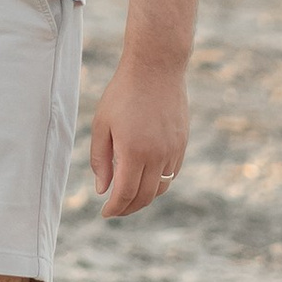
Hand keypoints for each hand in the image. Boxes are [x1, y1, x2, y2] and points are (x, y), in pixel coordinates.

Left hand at [89, 54, 187, 216]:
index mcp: (134, 151)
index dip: (115, 208)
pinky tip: (145, 179)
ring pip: (160, 188)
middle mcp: (157, 155)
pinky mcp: (182, 144)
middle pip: (145, 197)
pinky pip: (170, 174)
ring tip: (128, 198)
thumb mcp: (101, 124)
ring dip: (144, 198)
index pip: (125, 193)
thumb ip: (100, 159)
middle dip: (128, 208)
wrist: (156, 68)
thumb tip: (103, 189)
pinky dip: (157, 183)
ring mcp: (173, 151)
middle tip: (114, 210)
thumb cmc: (123, 93)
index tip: (105, 213)